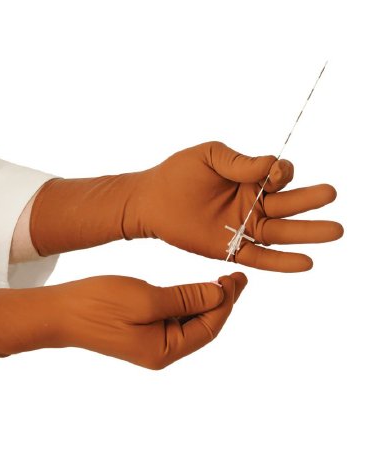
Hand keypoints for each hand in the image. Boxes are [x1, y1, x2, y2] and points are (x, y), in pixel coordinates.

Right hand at [0, 272, 246, 373]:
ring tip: (221, 281)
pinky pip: (174, 317)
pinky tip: (195, 289)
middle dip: (221, 302)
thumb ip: (186, 299)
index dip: (227, 302)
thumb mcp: (147, 299)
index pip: (209, 326)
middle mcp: (161, 350)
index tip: (238, 278)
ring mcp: (151, 341)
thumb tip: (220, 296)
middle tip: (234, 276)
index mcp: (165, 349)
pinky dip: (188, 302)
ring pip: (190, 321)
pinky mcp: (142, 329)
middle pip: (202, 326)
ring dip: (206, 301)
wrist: (60, 311)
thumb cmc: (99, 304)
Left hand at [29, 141, 342, 271]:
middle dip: (311, 200)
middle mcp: (249, 204)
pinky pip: (259, 256)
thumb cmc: (177, 173)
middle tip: (333, 194)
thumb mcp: (210, 157)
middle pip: (288, 204)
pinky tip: (306, 262)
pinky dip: (282, 261)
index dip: (281, 173)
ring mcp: (240, 227)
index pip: (278, 175)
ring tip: (337, 231)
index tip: (272, 174)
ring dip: (308, 233)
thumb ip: (241, 162)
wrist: (149, 200)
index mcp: (247, 179)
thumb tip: (274, 166)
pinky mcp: (228, 248)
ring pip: (281, 232)